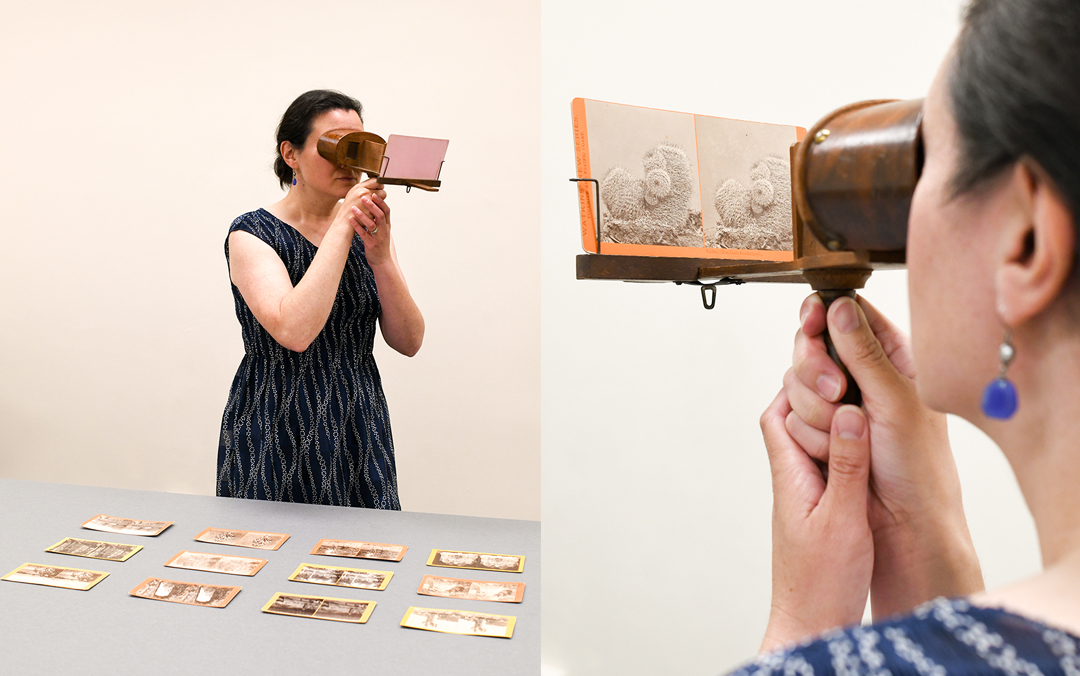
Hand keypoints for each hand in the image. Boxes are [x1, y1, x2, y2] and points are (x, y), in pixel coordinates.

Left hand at [345, 189, 391, 267]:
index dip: (381, 202)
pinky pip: (364, 234)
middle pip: (380, 215)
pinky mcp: (371, 244)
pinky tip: (350, 220)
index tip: (374, 193)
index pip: (386, 211)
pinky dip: (357, 226)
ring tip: (353, 208)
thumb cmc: (381, 245)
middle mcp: (384, 231)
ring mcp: (378, 238)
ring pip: (371, 224)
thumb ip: (380, 220)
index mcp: (387, 226)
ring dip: (362, 215)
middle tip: (363, 197)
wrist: (383, 262)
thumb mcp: (383, 231)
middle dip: (372, 205)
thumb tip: (375, 207)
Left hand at [759, 390, 873, 651]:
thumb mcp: (842, 519)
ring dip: (831, 416)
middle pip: (793, 418)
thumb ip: (846, 465)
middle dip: (815, 390)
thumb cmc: (820, 583)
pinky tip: (868, 440)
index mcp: (791, 475)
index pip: (780, 413)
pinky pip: (827, 462)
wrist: (812, 625)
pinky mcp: (821, 508)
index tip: (828, 360)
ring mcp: (805, 493)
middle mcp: (793, 479)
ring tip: (861, 392)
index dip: (800, 383)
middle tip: (846, 367)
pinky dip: (844, 444)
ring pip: (813, 439)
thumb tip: (848, 412)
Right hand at [785, 294, 982, 618]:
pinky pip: (789, 416)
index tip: (811, 320)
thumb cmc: (919, 466)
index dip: (823, 313)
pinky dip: (807, 432)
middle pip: (811, 346)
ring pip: (795, 382)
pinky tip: (831, 449)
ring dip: (814, 408)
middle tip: (838, 393)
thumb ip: (864, 352)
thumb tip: (838, 305)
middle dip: (816, 370)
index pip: (847, 314)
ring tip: (844, 430)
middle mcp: (860, 376)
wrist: (905, 525)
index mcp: (892, 357)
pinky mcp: (816, 431)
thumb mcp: (897, 401)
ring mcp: (836, 404)